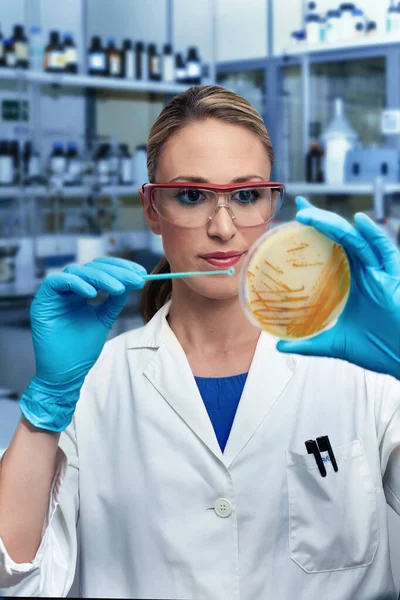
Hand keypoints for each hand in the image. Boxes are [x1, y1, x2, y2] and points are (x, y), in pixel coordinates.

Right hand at [19, 257, 146, 430]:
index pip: (100, 269)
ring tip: (119, 289)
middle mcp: (66, 289)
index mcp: (80, 291)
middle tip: (135, 278)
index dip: (121, 268)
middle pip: (90, 267)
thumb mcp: (104, 319)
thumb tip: (131, 280)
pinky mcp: (42, 300)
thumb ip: (114, 301)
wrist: (66, 374)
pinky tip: (93, 294)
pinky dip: (76, 284)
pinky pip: (57, 281)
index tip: (141, 273)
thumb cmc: (81, 350)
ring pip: (77, 271)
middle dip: (115, 271)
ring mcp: (54, 294)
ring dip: (101, 277)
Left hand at [277, 197, 399, 379]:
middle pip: (341, 237)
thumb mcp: (337, 343)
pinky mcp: (395, 277)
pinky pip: (385, 251)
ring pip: (356, 240)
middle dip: (320, 219)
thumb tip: (280, 346)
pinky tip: (358, 222)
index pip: (331, 248)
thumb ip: (309, 343)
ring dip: (333, 224)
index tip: (294, 218)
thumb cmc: (379, 348)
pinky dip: (373, 235)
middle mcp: (366, 271)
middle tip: (299, 208)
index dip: (316, 231)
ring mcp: (381, 272)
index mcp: (352, 281)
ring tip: (309, 215)